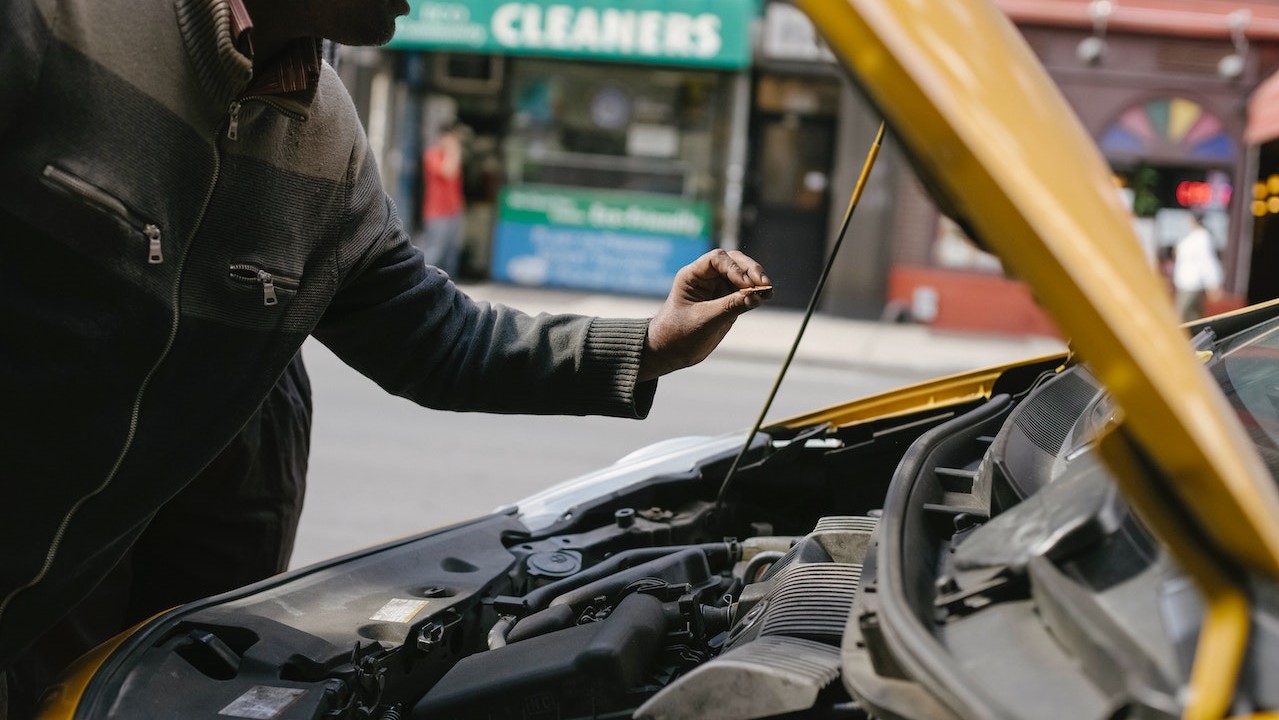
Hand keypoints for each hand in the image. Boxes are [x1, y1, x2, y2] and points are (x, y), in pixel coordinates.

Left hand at [639, 249, 771, 381]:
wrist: (670, 353)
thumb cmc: (678, 334)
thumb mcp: (705, 320)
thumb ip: (731, 306)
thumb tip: (759, 295)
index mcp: (692, 275)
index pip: (717, 259)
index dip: (735, 268)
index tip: (746, 284)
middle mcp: (706, 277)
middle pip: (734, 262)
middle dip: (750, 271)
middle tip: (765, 284)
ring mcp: (717, 289)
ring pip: (742, 276)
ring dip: (756, 281)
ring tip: (769, 292)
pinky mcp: (727, 302)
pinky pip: (745, 293)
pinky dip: (756, 294)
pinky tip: (766, 297)